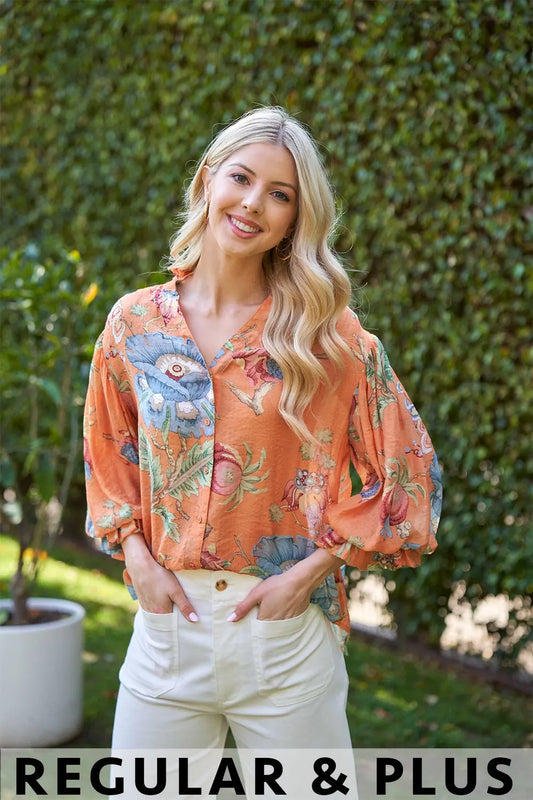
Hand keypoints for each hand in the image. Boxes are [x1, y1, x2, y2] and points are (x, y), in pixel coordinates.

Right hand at [122, 534, 198, 621]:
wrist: (140, 566)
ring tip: (174, 609)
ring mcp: (145, 606)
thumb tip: (195, 620)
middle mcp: (152, 613)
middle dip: (173, 620)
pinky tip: (162, 601)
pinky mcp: (142, 600)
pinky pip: (152, 608)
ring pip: (158, 614)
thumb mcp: (175, 591)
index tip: (188, 623)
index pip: (173, 625)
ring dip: (165, 613)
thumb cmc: (159, 577)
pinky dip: (158, 608)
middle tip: (183, 616)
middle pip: (165, 620)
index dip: (180, 624)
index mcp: (161, 612)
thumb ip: (185, 606)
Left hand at [227, 548, 343, 622]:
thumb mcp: (257, 593)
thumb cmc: (277, 586)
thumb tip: (230, 620)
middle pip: (266, 633)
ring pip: (276, 630)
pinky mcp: (295, 620)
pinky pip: (286, 626)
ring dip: (272, 628)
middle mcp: (276, 626)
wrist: (300, 582)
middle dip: (262, 631)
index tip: (248, 629)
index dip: (252, 630)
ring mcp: (287, 624)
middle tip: (258, 624)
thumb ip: (243, 607)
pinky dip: (282, 624)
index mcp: (265, 621)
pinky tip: (282, 614)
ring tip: (270, 620)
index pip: (255, 632)